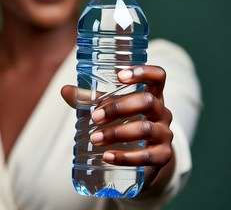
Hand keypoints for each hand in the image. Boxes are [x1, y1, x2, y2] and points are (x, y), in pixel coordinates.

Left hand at [61, 65, 173, 191]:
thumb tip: (65, 90)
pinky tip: (107, 157)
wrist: (144, 157)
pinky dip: (125, 157)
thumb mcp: (110, 107)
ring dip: (117, 133)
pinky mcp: (163, 156)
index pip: (157, 76)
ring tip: (95, 138)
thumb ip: (89, 98)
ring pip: (145, 129)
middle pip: (147, 102)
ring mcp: (165, 134)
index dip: (143, 72)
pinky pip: (147, 156)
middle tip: (95, 117)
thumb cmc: (125, 121)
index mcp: (151, 93)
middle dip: (118, 108)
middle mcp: (162, 111)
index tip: (120, 76)